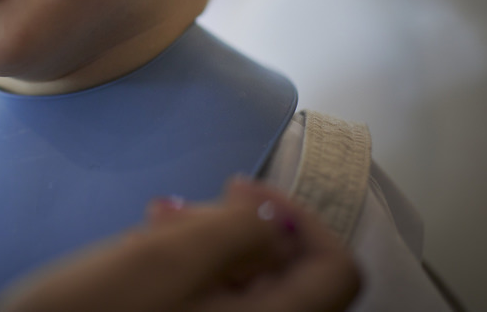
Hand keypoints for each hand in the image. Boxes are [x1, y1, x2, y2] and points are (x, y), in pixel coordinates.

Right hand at [0, 179, 359, 311]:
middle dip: (243, 227)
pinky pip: (217, 305)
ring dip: (214, 244)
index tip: (242, 187)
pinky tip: (150, 252)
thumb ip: (237, 230)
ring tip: (159, 221)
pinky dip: (195, 272)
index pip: (337, 269)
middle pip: (290, 278)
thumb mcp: (163, 258)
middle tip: (189, 202)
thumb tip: (277, 217)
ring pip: (249, 289)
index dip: (300, 215)